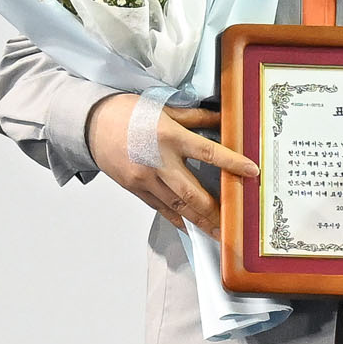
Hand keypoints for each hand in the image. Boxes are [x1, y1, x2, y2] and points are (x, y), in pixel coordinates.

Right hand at [86, 96, 252, 238]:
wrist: (91, 124)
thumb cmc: (128, 113)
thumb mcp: (165, 109)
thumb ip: (196, 117)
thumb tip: (223, 119)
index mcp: (169, 138)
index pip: (209, 152)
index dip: (232, 163)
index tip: (252, 171)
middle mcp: (158, 162)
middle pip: (192, 193)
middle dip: (214, 212)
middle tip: (232, 226)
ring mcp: (145, 179)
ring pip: (177, 206)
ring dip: (198, 222)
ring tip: (216, 234)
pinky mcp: (134, 189)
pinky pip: (160, 208)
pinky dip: (176, 219)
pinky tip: (190, 228)